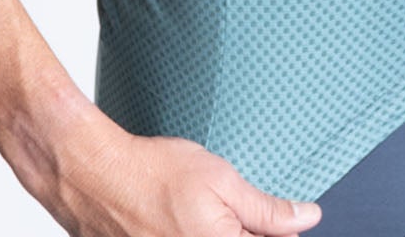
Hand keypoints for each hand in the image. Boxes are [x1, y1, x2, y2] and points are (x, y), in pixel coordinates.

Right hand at [43, 108, 323, 236]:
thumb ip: (268, 209)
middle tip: (213, 210)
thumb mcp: (222, 180)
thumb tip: (308, 219)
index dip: (271, 230)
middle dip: (241, 231)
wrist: (96, 177)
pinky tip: (175, 222)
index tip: (257, 217)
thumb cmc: (154, 173)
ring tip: (192, 214)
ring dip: (212, 231)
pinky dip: (184, 234)